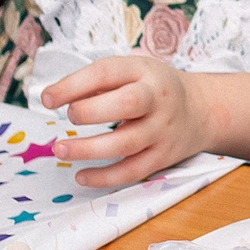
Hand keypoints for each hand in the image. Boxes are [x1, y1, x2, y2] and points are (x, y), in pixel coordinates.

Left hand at [42, 56, 218, 188]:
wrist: (201, 110)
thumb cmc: (154, 88)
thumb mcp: (133, 72)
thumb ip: (98, 82)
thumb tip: (53, 97)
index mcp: (145, 72)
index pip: (107, 73)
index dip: (73, 85)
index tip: (47, 98)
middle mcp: (158, 99)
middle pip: (126, 104)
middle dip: (89, 112)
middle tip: (69, 117)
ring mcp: (163, 130)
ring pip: (126, 143)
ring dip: (88, 149)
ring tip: (61, 149)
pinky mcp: (163, 156)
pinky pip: (133, 171)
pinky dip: (105, 177)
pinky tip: (81, 176)